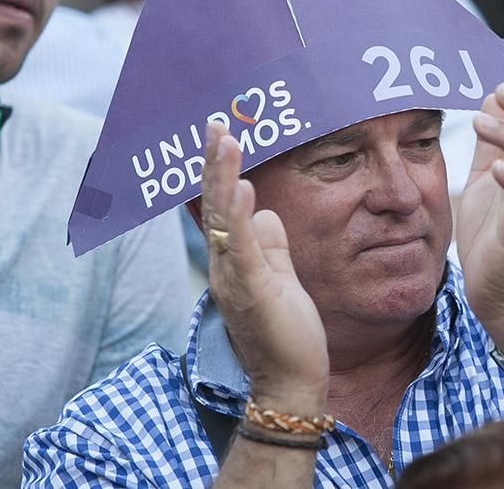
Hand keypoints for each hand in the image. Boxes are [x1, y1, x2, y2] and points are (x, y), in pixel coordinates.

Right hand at [201, 122, 328, 414]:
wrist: (289, 381)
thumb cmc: (285, 331)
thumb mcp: (279, 277)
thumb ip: (270, 245)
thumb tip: (265, 212)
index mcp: (232, 260)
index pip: (220, 207)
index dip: (218, 170)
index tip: (221, 134)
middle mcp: (224, 266)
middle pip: (214, 204)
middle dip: (215, 161)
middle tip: (216, 121)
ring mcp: (234, 279)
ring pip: (223, 219)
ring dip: (223, 176)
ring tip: (226, 139)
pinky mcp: (252, 292)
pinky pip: (242, 248)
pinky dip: (240, 216)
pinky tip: (242, 188)